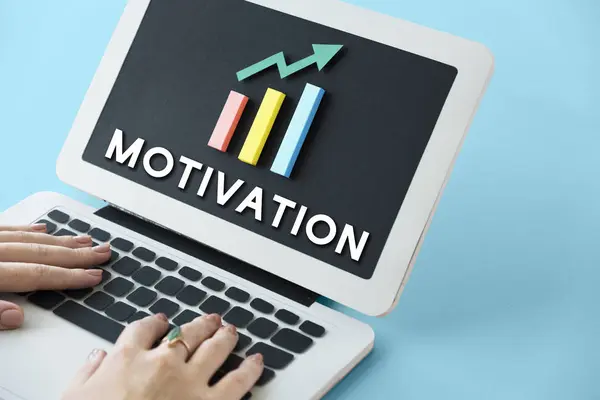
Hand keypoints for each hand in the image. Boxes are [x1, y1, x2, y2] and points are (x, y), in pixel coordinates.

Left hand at [0, 224, 110, 329]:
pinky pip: (7, 228)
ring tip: (84, 241)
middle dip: (76, 255)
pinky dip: (28, 230)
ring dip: (60, 241)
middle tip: (102, 253)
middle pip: (41, 253)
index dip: (68, 277)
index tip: (93, 276)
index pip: (37, 275)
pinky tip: (43, 229)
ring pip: (29, 239)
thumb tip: (16, 316)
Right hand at [62, 313, 263, 399]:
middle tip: (210, 320)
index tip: (161, 322)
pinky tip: (257, 362)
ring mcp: (190, 381)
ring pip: (215, 348)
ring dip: (225, 336)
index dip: (156, 322)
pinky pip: (237, 382)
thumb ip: (86, 373)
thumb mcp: (73, 397)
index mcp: (128, 358)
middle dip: (201, 324)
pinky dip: (250, 369)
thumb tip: (96, 357)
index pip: (145, 329)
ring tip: (231, 330)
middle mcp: (163, 363)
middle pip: (187, 333)